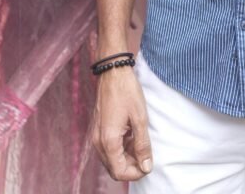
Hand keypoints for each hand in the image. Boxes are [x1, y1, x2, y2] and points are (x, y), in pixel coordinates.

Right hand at [91, 66, 152, 181]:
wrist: (112, 71)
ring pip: (111, 159)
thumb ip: (142, 145)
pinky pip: (108, 148)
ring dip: (126, 157)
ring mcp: (96, 135)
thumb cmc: (126, 91)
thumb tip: (146, 166)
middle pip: (114, 168)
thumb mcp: (139, 118)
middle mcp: (98, 142)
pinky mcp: (97, 129)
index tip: (148, 164)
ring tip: (140, 142)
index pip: (119, 172)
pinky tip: (131, 135)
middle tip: (145, 154)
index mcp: (108, 141)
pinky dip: (120, 148)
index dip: (135, 173)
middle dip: (131, 166)